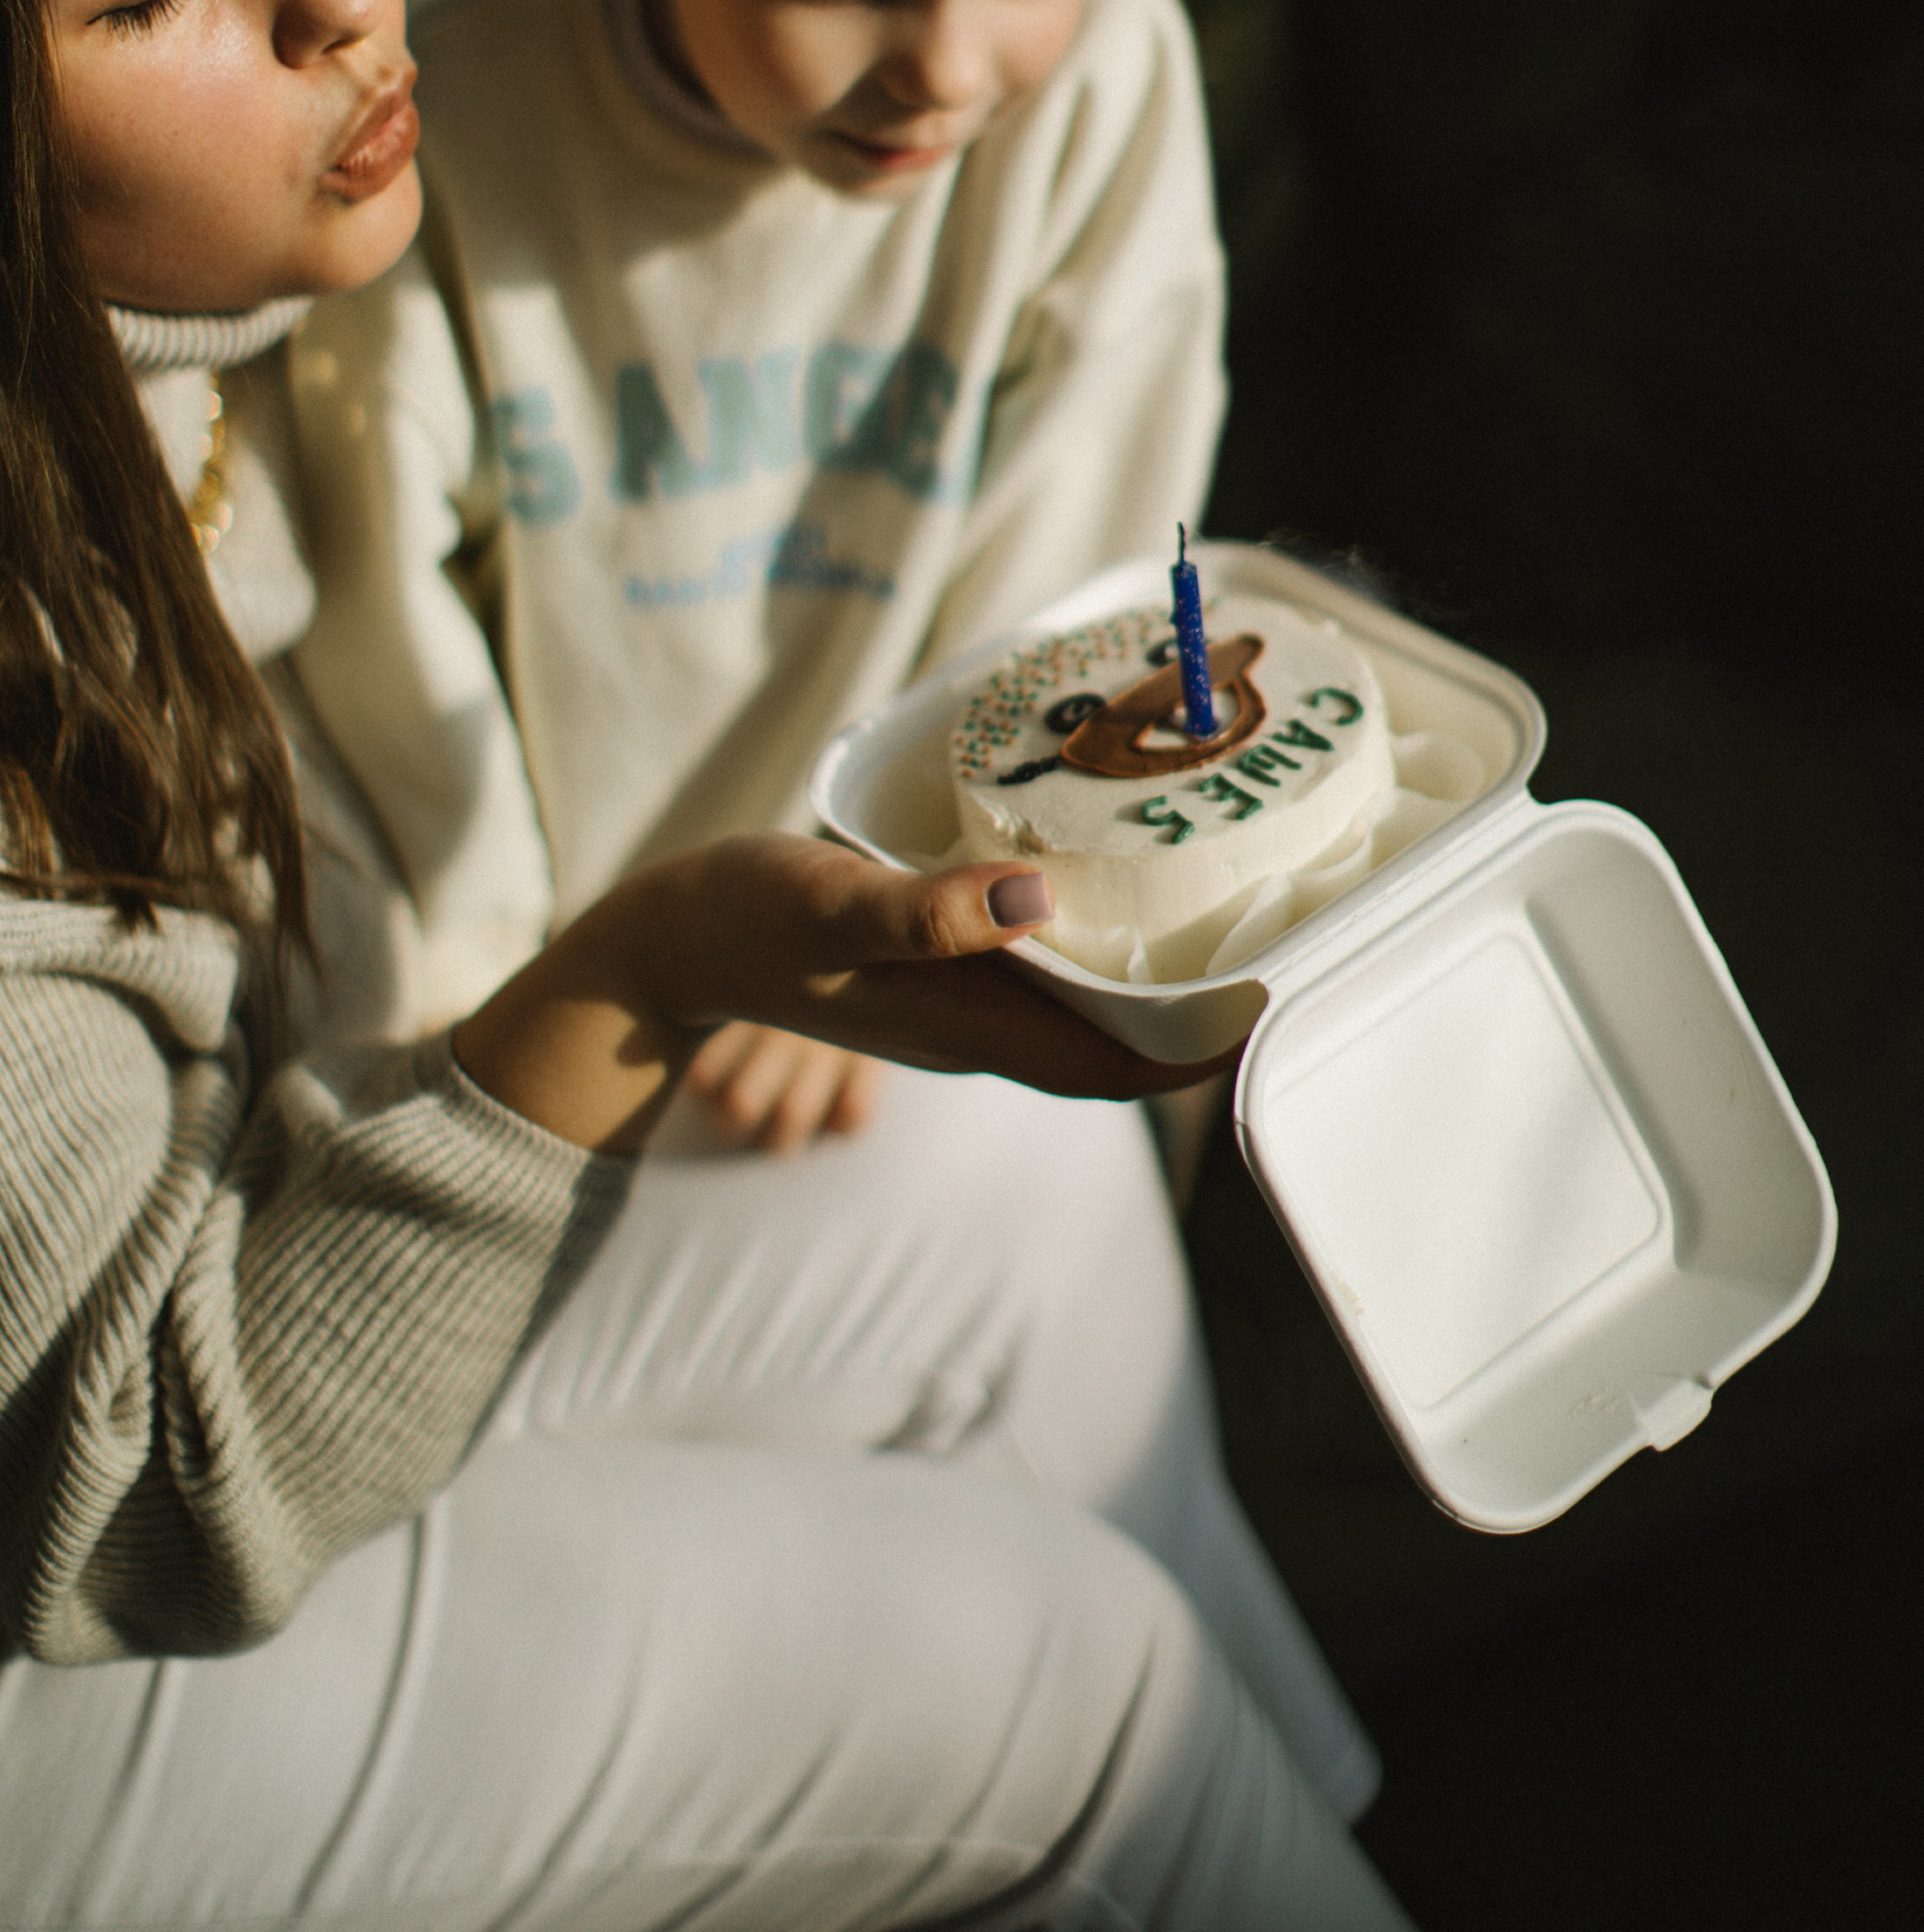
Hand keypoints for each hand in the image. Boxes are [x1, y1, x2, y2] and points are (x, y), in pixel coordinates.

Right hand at [456, 836, 1233, 1153]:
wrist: (668, 941)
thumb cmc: (744, 919)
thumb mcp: (831, 902)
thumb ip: (927, 911)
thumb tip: (1034, 905)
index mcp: (970, 1025)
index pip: (1120, 1066)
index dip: (1207, 1047)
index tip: (1280, 995)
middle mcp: (978, 1026)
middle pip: (1121, 1042)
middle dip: (1203, 1009)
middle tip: (1278, 929)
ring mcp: (956, 1003)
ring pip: (1084, 1009)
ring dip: (1152, 975)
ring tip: (1220, 902)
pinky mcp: (935, 969)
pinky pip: (1038, 973)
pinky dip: (1089, 942)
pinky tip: (1103, 880)